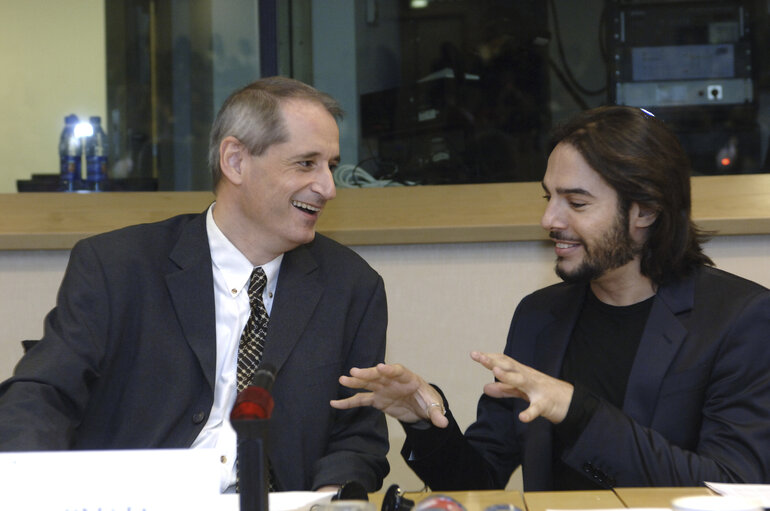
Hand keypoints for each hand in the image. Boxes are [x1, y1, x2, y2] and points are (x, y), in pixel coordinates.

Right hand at [330, 363, 448, 427]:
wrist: (421, 407)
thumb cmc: (428, 401)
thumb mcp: (434, 406)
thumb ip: (436, 413)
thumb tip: (444, 422)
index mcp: (408, 378)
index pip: (398, 371)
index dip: (390, 370)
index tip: (381, 367)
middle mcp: (392, 380)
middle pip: (378, 375)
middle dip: (367, 373)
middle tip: (354, 372)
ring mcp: (383, 389)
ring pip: (367, 384)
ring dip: (355, 382)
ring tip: (342, 380)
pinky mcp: (377, 400)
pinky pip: (361, 400)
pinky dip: (348, 402)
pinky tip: (335, 403)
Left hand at [470, 351, 572, 423]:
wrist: (572, 402)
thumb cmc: (544, 394)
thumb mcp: (522, 391)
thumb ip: (504, 389)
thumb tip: (485, 387)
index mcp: (522, 373)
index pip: (504, 362)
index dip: (490, 358)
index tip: (474, 354)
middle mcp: (529, 377)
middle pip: (510, 366)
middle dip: (493, 361)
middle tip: (477, 356)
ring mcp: (538, 389)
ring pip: (522, 381)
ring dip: (509, 377)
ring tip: (495, 372)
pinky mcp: (546, 404)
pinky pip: (537, 408)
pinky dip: (530, 413)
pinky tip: (522, 418)